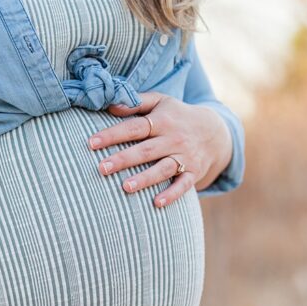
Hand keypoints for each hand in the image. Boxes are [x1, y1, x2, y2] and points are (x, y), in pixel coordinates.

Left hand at [87, 92, 232, 207]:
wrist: (215, 131)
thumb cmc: (177, 115)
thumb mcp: (161, 102)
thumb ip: (136, 102)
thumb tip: (110, 105)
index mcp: (162, 121)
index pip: (134, 127)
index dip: (112, 134)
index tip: (91, 143)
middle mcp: (173, 139)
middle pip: (146, 150)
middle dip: (124, 159)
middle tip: (102, 168)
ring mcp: (184, 157)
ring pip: (163, 169)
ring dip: (145, 179)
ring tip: (125, 187)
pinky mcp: (193, 173)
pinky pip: (183, 185)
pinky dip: (172, 194)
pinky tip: (157, 203)